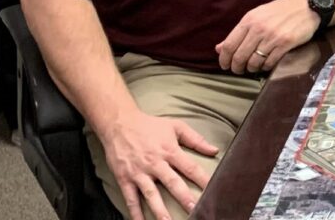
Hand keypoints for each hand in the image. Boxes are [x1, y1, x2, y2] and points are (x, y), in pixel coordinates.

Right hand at [97, 107, 216, 219]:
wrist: (120, 124)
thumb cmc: (150, 125)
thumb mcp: (175, 126)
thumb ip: (195, 139)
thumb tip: (214, 149)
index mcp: (170, 151)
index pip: (190, 167)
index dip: (202, 179)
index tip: (212, 190)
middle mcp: (155, 163)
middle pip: (172, 183)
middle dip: (184, 198)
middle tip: (195, 210)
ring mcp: (139, 172)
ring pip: (151, 195)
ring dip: (160, 211)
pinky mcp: (125, 178)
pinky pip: (131, 198)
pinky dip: (135, 213)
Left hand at [215, 0, 316, 74]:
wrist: (308, 5)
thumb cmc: (281, 10)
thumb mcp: (258, 16)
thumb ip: (239, 32)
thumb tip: (219, 48)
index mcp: (249, 20)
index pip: (229, 45)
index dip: (224, 59)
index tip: (225, 65)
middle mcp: (259, 28)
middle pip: (239, 57)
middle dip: (237, 67)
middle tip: (239, 70)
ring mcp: (272, 37)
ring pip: (253, 62)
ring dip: (252, 68)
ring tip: (254, 66)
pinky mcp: (285, 44)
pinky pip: (269, 63)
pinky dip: (266, 67)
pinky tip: (267, 63)